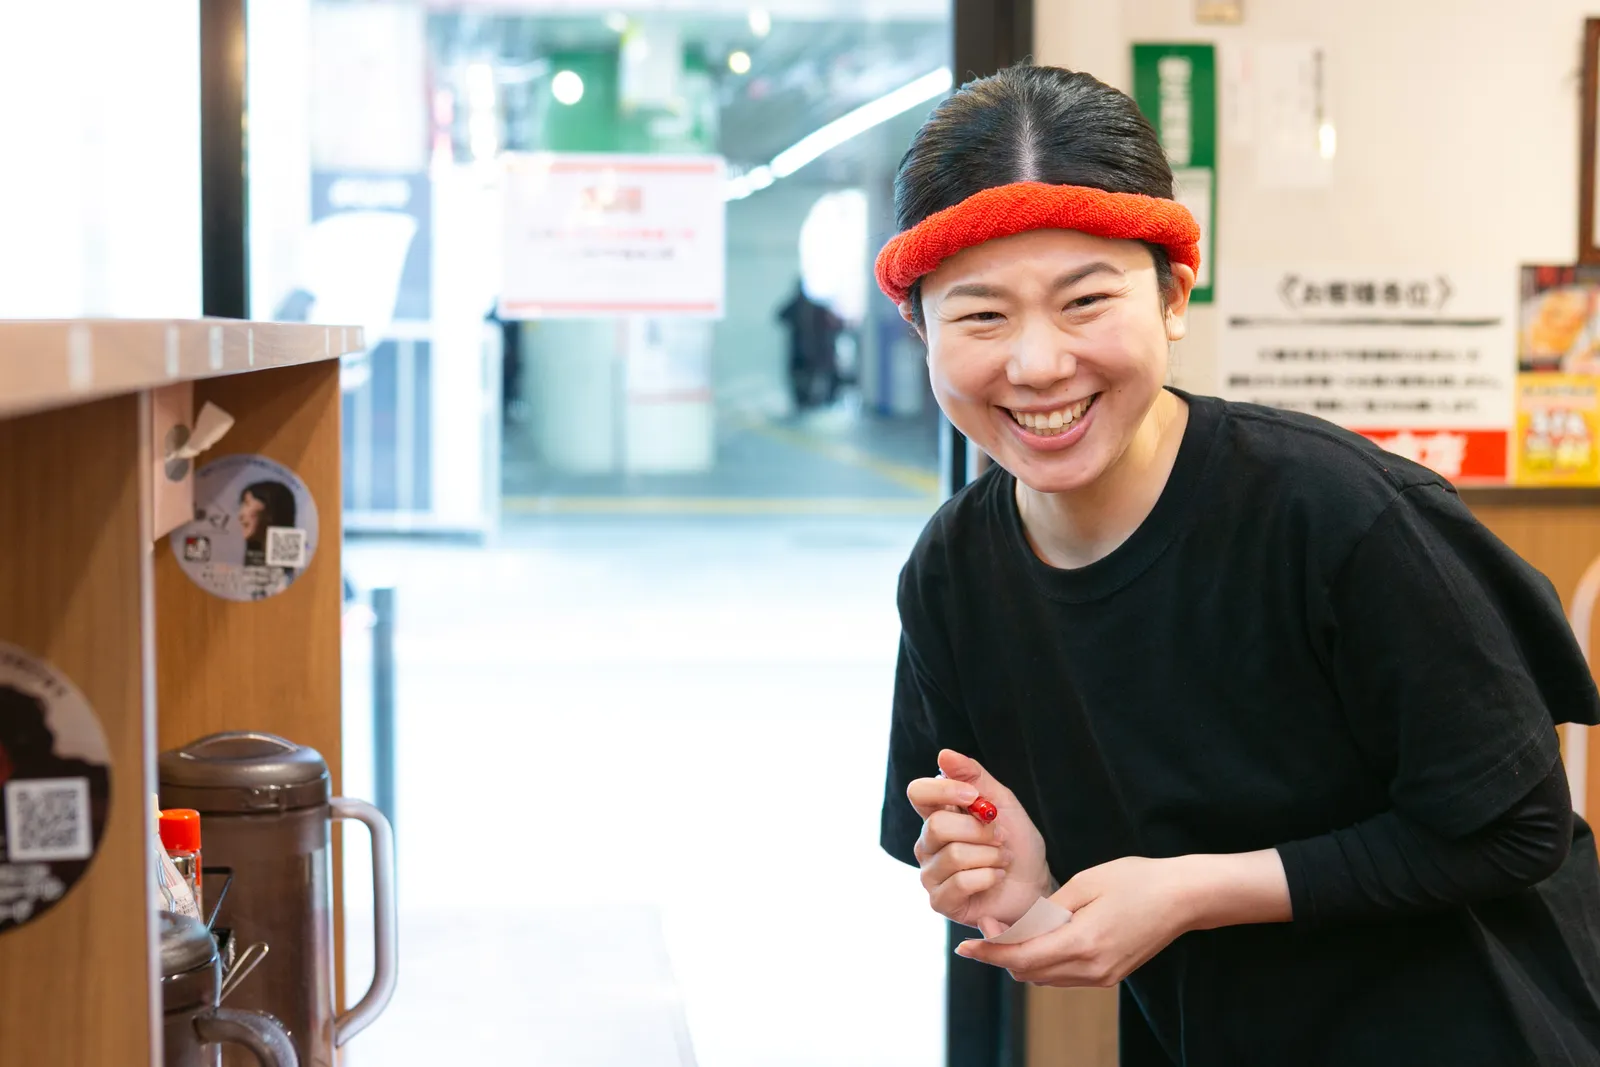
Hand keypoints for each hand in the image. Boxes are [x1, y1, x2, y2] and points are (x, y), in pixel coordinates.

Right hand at [907, 750, 1050, 930]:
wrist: (1036, 884)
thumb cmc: (1018, 843)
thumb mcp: (1002, 802)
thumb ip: (973, 777)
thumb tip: (943, 754)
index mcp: (938, 815)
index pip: (918, 793)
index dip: (944, 791)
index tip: (974, 797)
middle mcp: (928, 843)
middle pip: (937, 826)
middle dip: (980, 831)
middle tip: (1001, 837)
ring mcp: (931, 874)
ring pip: (953, 855)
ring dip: (989, 855)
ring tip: (1002, 859)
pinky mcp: (940, 901)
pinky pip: (959, 883)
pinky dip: (988, 877)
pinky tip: (996, 877)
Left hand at [952, 851, 1290, 986]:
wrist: (1184, 897)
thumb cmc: (1136, 880)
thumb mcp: (1085, 883)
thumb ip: (1048, 909)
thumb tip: (1016, 926)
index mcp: (1082, 942)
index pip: (1021, 958)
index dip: (989, 953)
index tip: (963, 945)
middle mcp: (1091, 968)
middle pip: (1028, 973)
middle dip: (1001, 955)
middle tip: (986, 928)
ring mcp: (1102, 976)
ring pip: (1045, 977)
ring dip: (1022, 959)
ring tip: (1008, 930)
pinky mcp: (1110, 975)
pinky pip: (1064, 975)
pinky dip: (1044, 960)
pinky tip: (1039, 936)